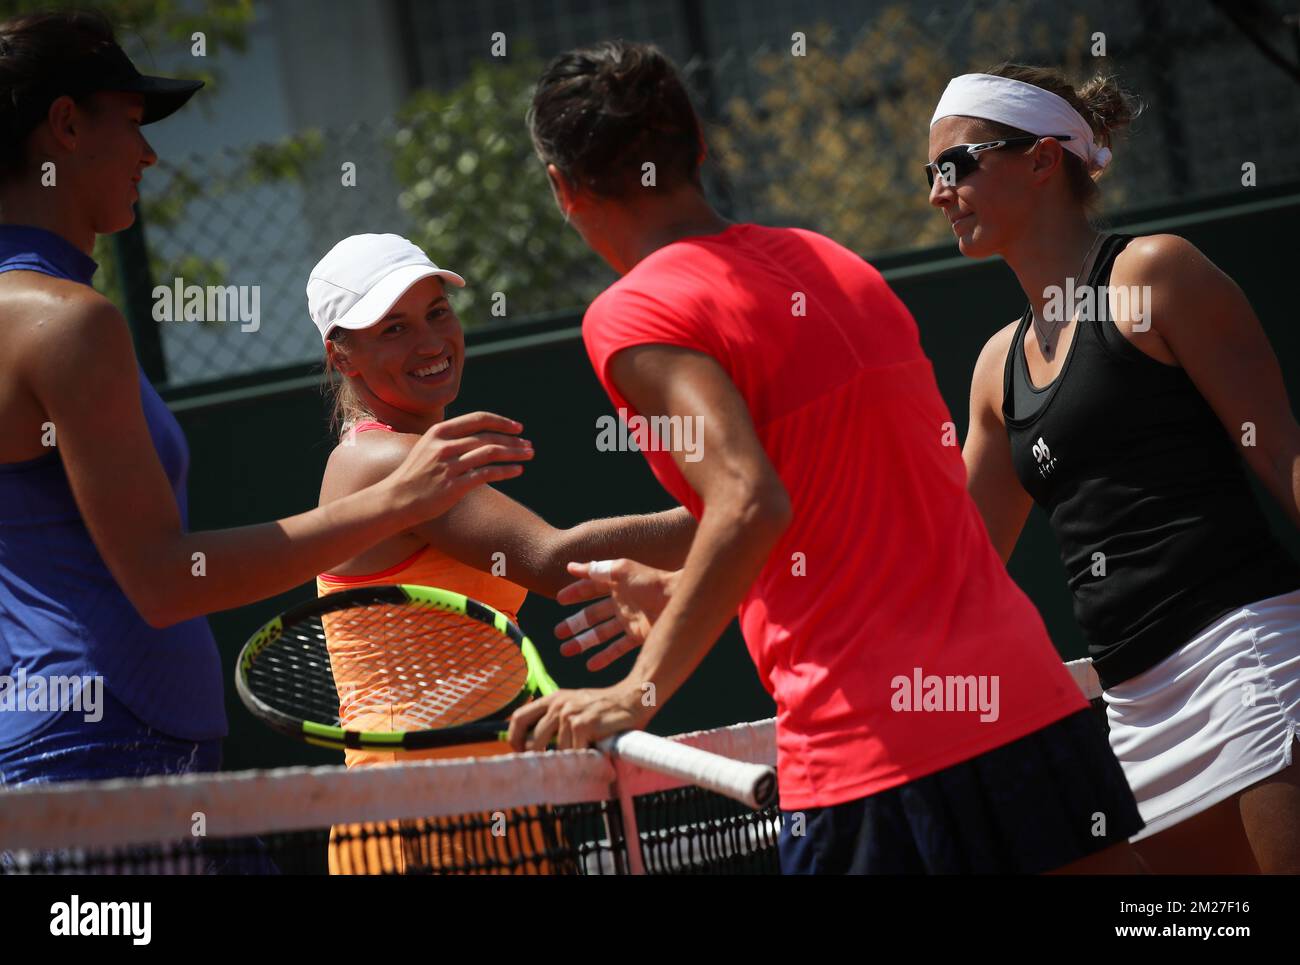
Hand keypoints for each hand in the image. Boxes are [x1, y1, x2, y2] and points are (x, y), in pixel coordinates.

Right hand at [383, 411, 532, 524]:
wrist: (395, 500)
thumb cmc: (414, 475)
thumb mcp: (427, 447)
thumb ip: (450, 439)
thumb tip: (478, 436)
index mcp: (439, 432)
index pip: (477, 419)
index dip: (501, 422)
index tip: (518, 428)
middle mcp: (444, 446)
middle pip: (488, 437)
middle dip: (512, 440)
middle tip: (529, 445)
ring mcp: (449, 466)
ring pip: (490, 453)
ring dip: (514, 453)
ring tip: (528, 455)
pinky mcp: (454, 486)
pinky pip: (486, 474)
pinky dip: (505, 471)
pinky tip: (517, 471)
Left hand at [507, 684, 649, 750]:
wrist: (634, 698)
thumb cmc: (606, 709)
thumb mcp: (576, 706)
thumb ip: (557, 721)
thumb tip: (535, 746)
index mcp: (553, 699)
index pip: (519, 718)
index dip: (515, 739)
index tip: (522, 753)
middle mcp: (558, 704)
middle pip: (533, 741)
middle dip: (541, 760)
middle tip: (553, 770)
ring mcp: (570, 714)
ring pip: (557, 752)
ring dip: (570, 761)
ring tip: (583, 761)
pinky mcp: (584, 725)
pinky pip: (575, 753)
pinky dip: (585, 759)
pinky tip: (595, 756)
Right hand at [554, 559, 676, 670]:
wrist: (678, 599)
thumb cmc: (651, 581)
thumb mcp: (621, 570)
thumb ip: (596, 569)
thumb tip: (571, 566)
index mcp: (616, 584)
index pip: (590, 588)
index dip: (575, 593)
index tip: (559, 600)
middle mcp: (621, 603)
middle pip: (592, 615)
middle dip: (575, 624)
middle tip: (557, 633)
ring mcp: (629, 621)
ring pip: (601, 633)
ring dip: (583, 642)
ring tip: (566, 650)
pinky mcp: (638, 636)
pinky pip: (617, 648)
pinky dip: (603, 657)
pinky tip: (590, 664)